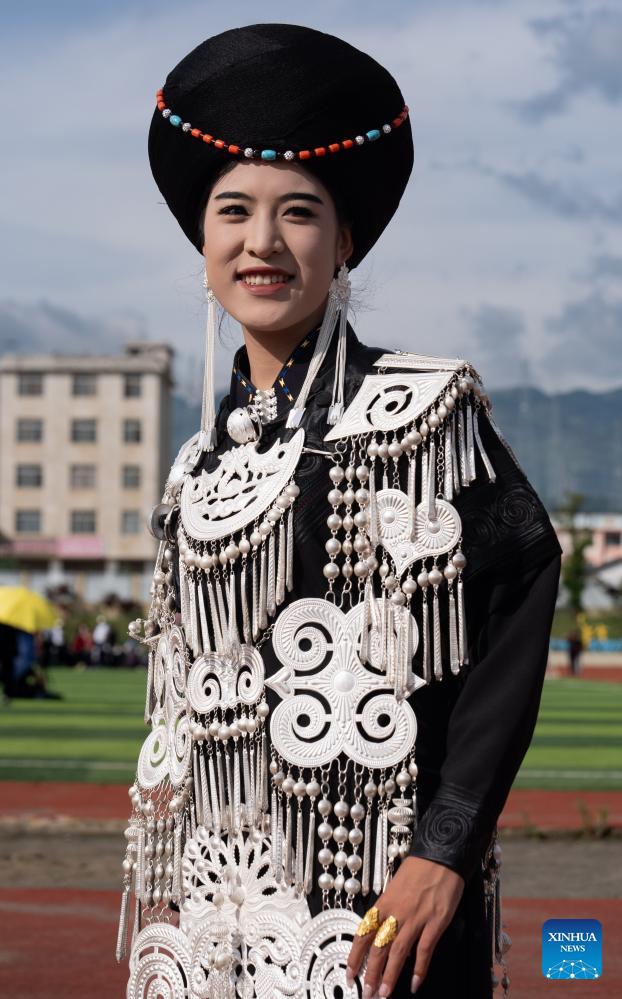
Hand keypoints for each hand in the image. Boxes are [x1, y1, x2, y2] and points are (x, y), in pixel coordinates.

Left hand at [345, 856, 464, 996]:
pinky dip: (419, 968)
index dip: (355, 956)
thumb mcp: (395, 886)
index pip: (364, 933)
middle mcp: (396, 912)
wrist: (440, 856)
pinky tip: (415, 983)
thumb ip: (388, 909)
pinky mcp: (435, 922)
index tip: (350, 973)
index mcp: (384, 902)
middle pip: (378, 948)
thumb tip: (382, 932)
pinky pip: (424, 950)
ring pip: (398, 952)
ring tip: (384, 994)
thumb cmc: (418, 869)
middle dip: (371, 973)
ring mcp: (416, 918)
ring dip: (390, 976)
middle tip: (367, 993)